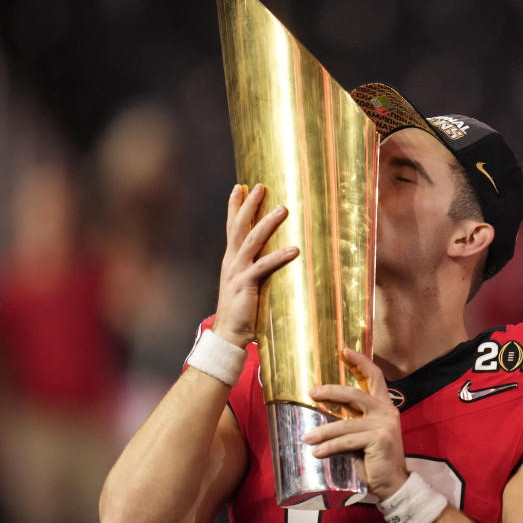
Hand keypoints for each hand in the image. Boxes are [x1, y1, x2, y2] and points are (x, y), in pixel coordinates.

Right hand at [212, 183, 298, 347]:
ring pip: (252, 241)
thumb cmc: (241, 311)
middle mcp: (232, 262)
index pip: (232, 227)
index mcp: (231, 260)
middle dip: (249, 205)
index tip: (240, 186)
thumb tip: (269, 258)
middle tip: (260, 186)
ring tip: (284, 209)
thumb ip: (255, 269)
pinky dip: (279, 257)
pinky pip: (263, 267)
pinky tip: (294, 249)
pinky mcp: (246, 286)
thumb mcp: (246, 284)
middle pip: (239, 227)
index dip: (234, 206)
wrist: (228, 336)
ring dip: (268, 223)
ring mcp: (238, 273)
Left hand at [302, 348, 409, 500]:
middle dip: (331, 392)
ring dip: (323, 432)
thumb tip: (323, 412)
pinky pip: (347, 441)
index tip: (345, 350)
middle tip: (312, 392)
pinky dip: (330, 447)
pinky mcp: (379, 439)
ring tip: (307, 438)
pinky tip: (317, 452)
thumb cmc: (375, 460)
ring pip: (346, 424)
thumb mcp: (364, 435)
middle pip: (355, 394)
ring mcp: (384, 424)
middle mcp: (387, 411)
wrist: (393, 484)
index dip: (361, 362)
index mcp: (385, 406)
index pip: (375, 377)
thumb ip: (352, 421)